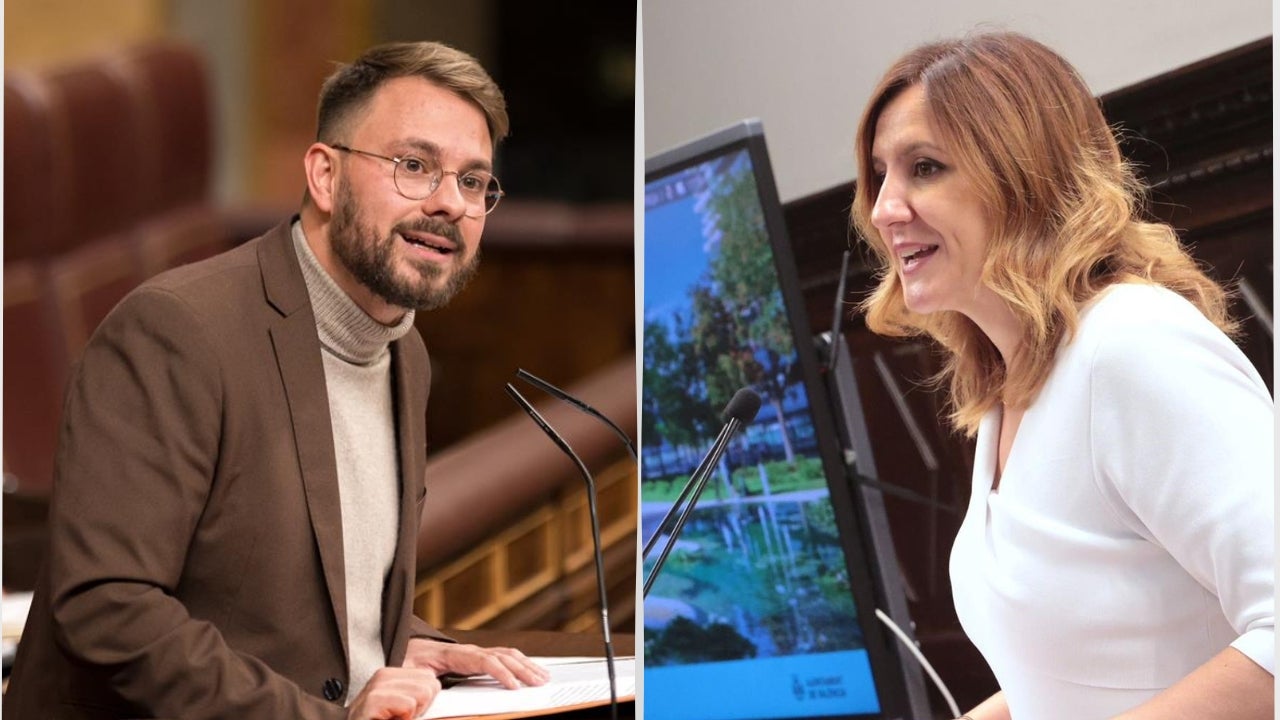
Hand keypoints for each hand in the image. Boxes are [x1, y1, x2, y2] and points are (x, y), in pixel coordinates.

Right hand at [346, 666, 441, 719]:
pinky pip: (409, 704)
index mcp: (391, 675)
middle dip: (421, 707)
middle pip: (430, 683)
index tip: (405, 713)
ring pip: (423, 692)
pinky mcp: (373, 700)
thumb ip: (418, 695)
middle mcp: (382, 676)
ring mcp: (376, 687)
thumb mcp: (403, 707)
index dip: (425, 702)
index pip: (430, 678)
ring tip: (392, 719)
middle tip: (399, 717)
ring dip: (412, 715)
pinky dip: (405, 718)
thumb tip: (437, 687)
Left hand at [404, 638, 550, 688]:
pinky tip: (531, 669)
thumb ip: (420, 679)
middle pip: (503, 656)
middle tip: (539, 684)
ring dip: (527, 665)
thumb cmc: (408, 661)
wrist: (407, 649)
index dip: (501, 673)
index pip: (485, 661)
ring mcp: (476, 651)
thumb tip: (427, 686)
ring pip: (508, 654)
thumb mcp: (409, 670)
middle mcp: (470, 650)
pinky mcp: (479, 656)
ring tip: (543, 678)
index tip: (515, 687)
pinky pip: (505, 656)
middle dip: (523, 670)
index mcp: (456, 654)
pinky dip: (521, 662)